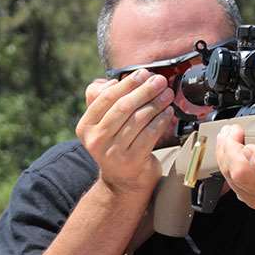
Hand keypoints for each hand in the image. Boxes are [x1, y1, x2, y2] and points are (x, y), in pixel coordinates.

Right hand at [76, 69, 174, 191]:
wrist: (123, 181)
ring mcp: (113, 152)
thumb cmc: (116, 143)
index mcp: (86, 126)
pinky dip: (161, 120)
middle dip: (144, 91)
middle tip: (160, 81)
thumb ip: (106, 100)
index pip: (105, 98)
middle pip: (123, 107)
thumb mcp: (104, 123)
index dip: (126, 83)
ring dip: (156, 103)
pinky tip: (168, 112)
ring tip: (167, 94)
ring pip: (138, 120)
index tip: (143, 73)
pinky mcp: (132, 161)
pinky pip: (150, 134)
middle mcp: (96, 140)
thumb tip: (121, 79)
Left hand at [215, 124, 254, 208]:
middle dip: (230, 149)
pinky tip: (225, 151)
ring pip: (231, 178)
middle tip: (231, 131)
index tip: (246, 136)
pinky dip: (224, 164)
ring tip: (226, 136)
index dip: (250, 152)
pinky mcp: (250, 199)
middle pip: (241, 174)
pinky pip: (229, 182)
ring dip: (224, 154)